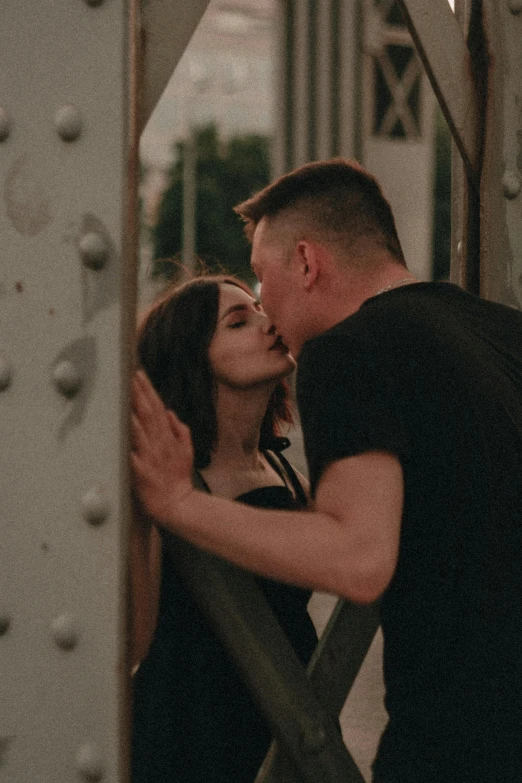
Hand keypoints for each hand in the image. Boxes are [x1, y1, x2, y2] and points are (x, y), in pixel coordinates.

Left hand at [131, 370, 194, 525]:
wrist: (176, 504)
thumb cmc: (178, 478)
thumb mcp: (187, 451)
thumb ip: (180, 430)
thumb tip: (170, 412)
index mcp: (168, 438)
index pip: (157, 408)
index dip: (148, 390)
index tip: (140, 374)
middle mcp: (159, 444)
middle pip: (148, 413)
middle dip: (139, 393)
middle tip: (129, 375)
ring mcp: (150, 456)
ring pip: (141, 429)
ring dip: (133, 410)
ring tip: (124, 393)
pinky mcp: (141, 471)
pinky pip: (132, 453)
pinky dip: (128, 440)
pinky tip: (121, 428)